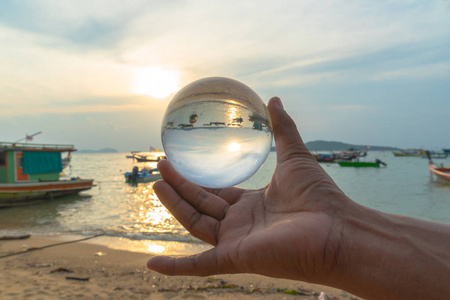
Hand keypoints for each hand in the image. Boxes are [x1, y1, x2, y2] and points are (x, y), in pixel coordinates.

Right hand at [147, 97, 349, 282]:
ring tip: (156, 184)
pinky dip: (175, 268)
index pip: (217, 194)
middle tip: (160, 167)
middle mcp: (241, 225)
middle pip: (201, 206)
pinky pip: (199, 266)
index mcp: (253, 206)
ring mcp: (236, 243)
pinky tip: (150, 266)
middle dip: (179, 187)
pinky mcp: (236, 259)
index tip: (178, 164)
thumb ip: (283, 128)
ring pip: (196, 225)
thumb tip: (273, 99)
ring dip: (174, 207)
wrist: (338, 230)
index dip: (196, 181)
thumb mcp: (295, 155)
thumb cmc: (321, 196)